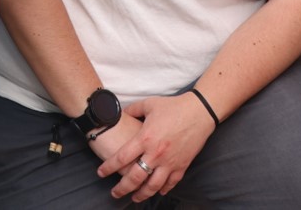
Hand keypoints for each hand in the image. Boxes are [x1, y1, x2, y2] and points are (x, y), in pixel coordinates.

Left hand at [96, 93, 214, 201]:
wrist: (200, 112)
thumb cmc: (174, 106)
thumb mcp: (149, 104)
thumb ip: (132, 110)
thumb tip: (120, 113)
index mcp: (145, 138)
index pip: (121, 158)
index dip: (108, 167)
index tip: (101, 173)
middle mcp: (155, 154)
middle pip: (134, 178)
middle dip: (122, 188)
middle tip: (114, 193)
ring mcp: (169, 162)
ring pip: (152, 186)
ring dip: (141, 194)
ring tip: (134, 198)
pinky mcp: (182, 165)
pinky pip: (171, 183)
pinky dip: (163, 189)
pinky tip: (158, 192)